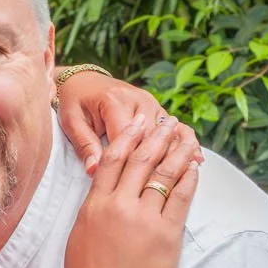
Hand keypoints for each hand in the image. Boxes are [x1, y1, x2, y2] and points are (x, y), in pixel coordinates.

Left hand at [54, 68, 197, 173]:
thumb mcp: (72, 122)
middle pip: (154, 135)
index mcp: (115, 102)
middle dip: (162, 159)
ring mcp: (149, 102)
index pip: (129, 138)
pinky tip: (195, 156)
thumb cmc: (75, 102)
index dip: (133, 164)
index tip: (137, 186)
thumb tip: (93, 170)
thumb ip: (85, 145)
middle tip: (170, 184)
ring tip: (193, 168)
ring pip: (167, 130)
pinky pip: (171, 125)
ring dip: (179, 149)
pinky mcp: (154, 106)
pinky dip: (183, 140)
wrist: (82, 80)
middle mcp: (136, 99)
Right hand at [62, 114, 199, 267]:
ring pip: (164, 173)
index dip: (129, 136)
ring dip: (178, 150)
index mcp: (95, 205)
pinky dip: (189, 179)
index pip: (113, 158)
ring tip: (187, 137)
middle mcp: (119, 206)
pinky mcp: (166, 237)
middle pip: (141, 159)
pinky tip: (195, 168)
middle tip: (169, 120)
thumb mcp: (80, 236)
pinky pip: (181, 198)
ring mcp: (144, 220)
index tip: (140, 121)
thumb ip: (93, 210)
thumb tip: (104, 193)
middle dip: (157, 135)